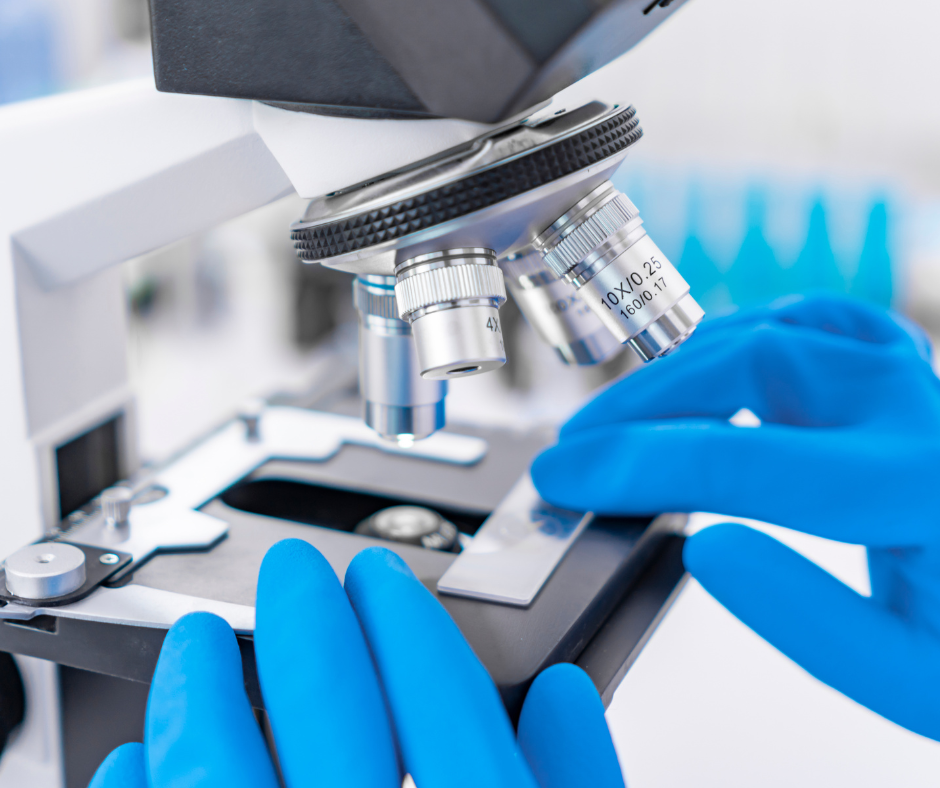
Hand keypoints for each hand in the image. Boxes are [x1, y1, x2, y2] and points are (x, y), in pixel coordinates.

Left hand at [89, 540, 624, 786]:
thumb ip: (587, 784)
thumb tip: (561, 695)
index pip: (444, 702)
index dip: (410, 621)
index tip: (386, 578)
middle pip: (336, 717)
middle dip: (311, 622)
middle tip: (294, 570)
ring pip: (230, 777)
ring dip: (206, 694)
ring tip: (197, 644)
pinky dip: (151, 786)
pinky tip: (137, 753)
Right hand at [531, 293, 939, 739]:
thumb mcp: (911, 678)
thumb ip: (807, 619)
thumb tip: (702, 547)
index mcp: (919, 487)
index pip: (741, 461)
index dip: (632, 466)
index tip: (565, 479)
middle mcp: (914, 407)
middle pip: (747, 364)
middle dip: (638, 407)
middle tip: (576, 451)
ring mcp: (909, 372)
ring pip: (766, 330)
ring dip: (675, 371)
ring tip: (619, 421)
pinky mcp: (898, 364)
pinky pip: (802, 321)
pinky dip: (731, 338)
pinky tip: (695, 371)